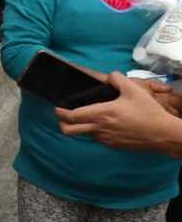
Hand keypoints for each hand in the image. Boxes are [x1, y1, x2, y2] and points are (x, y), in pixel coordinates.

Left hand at [56, 72, 180, 152]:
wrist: (163, 134)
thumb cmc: (148, 112)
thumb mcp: (133, 90)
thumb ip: (117, 78)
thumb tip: (109, 76)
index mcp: (101, 114)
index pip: (72, 116)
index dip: (61, 112)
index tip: (57, 108)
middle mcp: (99, 129)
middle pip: (70, 131)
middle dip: (62, 124)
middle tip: (64, 117)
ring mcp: (106, 139)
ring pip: (84, 135)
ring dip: (81, 128)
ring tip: (86, 118)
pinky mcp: (114, 145)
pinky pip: (98, 139)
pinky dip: (95, 132)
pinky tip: (103, 124)